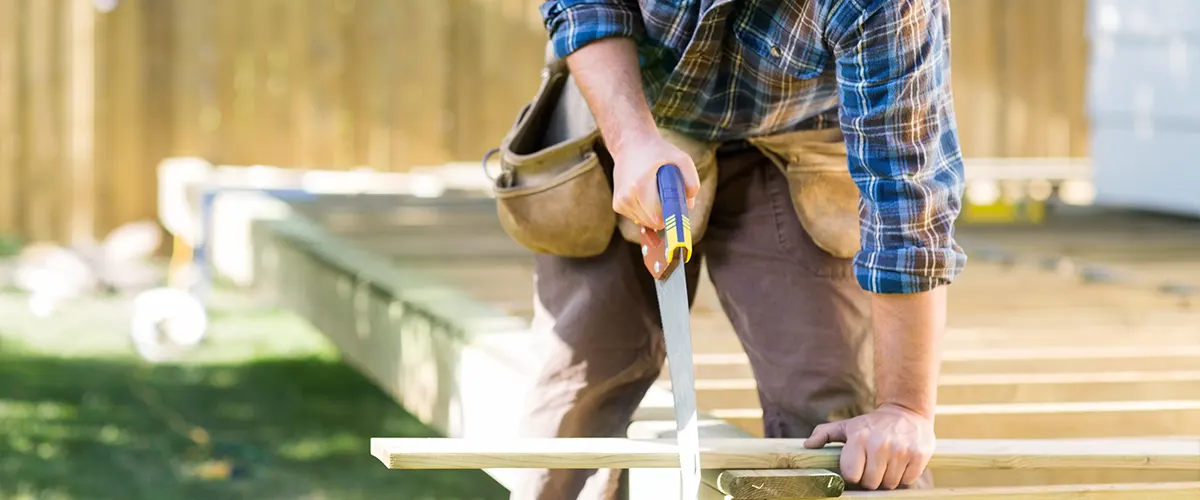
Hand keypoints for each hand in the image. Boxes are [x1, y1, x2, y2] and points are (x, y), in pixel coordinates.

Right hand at [610, 134, 699, 229]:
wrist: (630, 144)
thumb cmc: (658, 152)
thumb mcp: (681, 159)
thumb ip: (692, 182)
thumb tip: (688, 205)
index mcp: (640, 185)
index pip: (658, 217)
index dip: (671, 216)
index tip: (678, 213)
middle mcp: (627, 196)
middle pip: (654, 222)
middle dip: (666, 213)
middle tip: (669, 195)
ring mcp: (620, 202)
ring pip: (647, 222)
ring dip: (656, 212)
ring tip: (655, 190)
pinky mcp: (617, 205)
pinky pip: (639, 218)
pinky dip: (646, 210)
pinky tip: (646, 194)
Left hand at [803, 404, 935, 489]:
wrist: (907, 412)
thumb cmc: (872, 424)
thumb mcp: (847, 425)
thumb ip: (824, 434)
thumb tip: (807, 446)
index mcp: (859, 437)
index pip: (852, 475)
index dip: (853, 475)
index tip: (857, 468)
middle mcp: (880, 444)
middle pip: (871, 482)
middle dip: (870, 478)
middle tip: (873, 466)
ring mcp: (901, 450)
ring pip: (890, 484)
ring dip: (887, 477)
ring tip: (887, 463)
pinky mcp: (919, 455)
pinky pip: (907, 480)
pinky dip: (904, 476)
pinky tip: (900, 462)